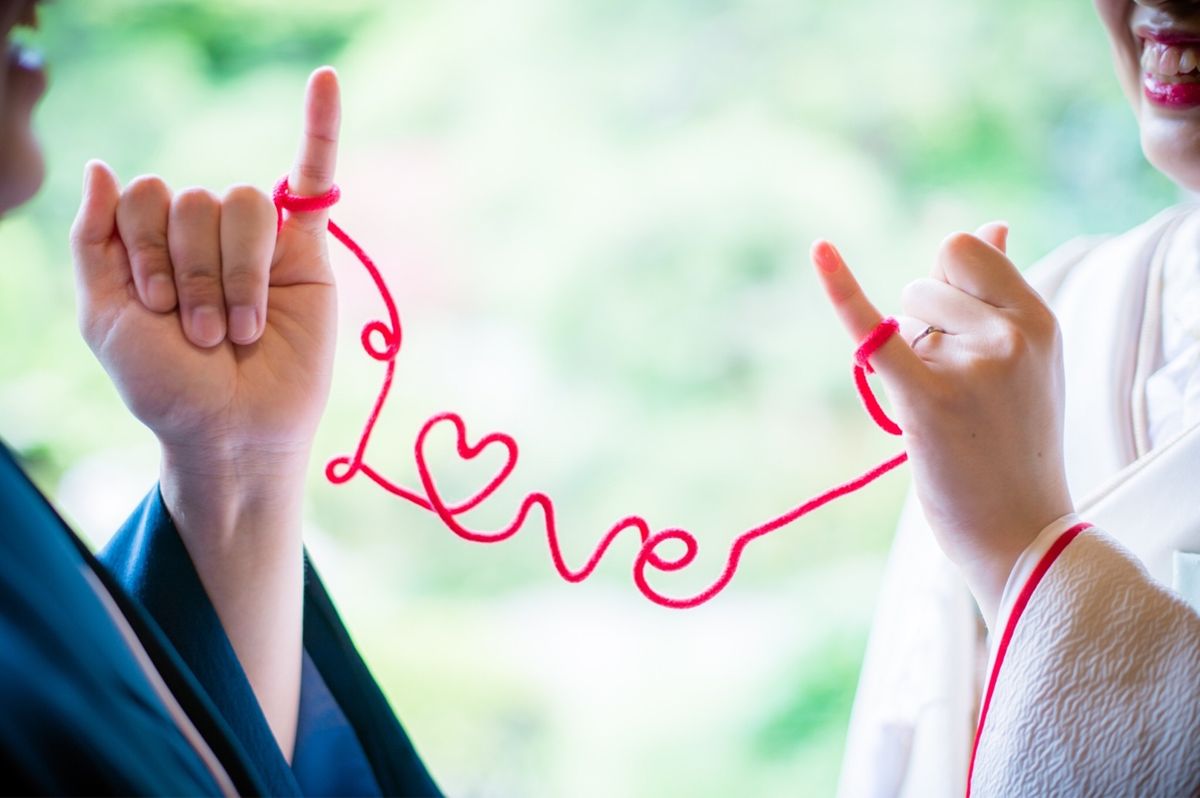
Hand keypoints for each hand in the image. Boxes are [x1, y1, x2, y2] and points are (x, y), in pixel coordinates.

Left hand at [69, 67, 343, 757]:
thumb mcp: (104, 317)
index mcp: (154, 240)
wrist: (233, 431)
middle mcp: (205, 232)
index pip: (146, 193)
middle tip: (203, 334)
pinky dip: (322, 126)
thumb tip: (104, 166)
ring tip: (242, 331)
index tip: (154, 309)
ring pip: (242, 206)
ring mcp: (260, 239)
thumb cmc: (167, 387)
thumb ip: (94, 242)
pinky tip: (326, 82)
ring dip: (236, 278)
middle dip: (193, 275)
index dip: (146, 248)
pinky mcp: (310, 252)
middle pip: (193, 199)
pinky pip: (316, 175)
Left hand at [812, 225, 1073, 623]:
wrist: (1022, 534)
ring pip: (902, 316)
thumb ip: (1003, 293)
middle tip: (953, 384)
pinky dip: (842, 291)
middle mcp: (1011, 335)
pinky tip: (819, 252)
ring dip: (907, 353)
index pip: (964, 250)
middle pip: (925, 280)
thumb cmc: (1015, 444)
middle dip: (920, 322)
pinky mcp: (929, 401)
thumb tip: (992, 224)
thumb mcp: (1031, 362)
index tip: (951, 325)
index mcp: (1039, 320)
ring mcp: (973, 367)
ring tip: (945, 407)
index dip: (943, 280)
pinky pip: (876, 333)